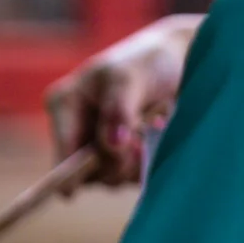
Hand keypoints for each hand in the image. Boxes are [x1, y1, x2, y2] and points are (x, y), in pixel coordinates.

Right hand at [44, 14, 202, 185]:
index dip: (76, 171)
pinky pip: (125, 177)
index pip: (62, 151)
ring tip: (153, 134)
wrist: (181, 60)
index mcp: (64, 105)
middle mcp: (74, 129)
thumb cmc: (149, 60)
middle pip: (81, 172)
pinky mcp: (116, 156)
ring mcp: (95, 145)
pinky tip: (155, 142)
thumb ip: (118, 110)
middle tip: (141, 144)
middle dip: (115, 165)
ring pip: (105, 177)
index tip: (96, 182)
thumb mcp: (130, 77)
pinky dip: (142, 166)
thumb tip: (111, 146)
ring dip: (132, 165)